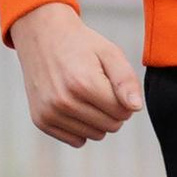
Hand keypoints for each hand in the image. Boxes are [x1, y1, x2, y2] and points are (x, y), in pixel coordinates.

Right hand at [9, 4, 143, 144]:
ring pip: (95, 135)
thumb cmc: (80, 45)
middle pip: (111, 126)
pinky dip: (80, 126)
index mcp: (84, 83)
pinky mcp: (41, 121)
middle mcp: (64, 101)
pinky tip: (73, 104)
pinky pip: (76, 140)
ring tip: (86, 94)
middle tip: (100, 87)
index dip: (124, 98)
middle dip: (113, 109)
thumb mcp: (109, 52)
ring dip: (97, 119)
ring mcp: (50, 113)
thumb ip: (126, 80)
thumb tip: (135, 108)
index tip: (113, 83)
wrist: (41, 36)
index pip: (123, 112)